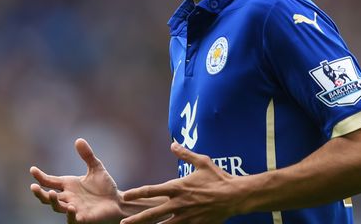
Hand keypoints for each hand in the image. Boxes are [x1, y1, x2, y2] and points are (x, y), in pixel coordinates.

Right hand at [30, 138, 123, 223]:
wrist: (118, 201)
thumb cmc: (104, 186)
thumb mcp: (96, 168)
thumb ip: (87, 155)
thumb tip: (78, 139)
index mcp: (68, 185)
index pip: (50, 181)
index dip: (40, 176)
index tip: (32, 169)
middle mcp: (68, 197)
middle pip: (48, 197)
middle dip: (39, 193)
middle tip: (33, 186)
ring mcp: (75, 208)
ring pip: (58, 207)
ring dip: (53, 202)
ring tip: (52, 193)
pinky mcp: (84, 218)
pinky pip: (74, 219)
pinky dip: (70, 215)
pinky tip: (71, 208)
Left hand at [120, 142, 238, 223]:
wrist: (235, 196)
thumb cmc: (218, 178)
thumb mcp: (202, 162)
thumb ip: (185, 154)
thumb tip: (173, 144)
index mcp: (178, 187)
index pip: (152, 190)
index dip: (137, 193)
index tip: (126, 195)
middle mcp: (179, 204)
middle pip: (153, 214)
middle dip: (137, 220)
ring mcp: (187, 217)